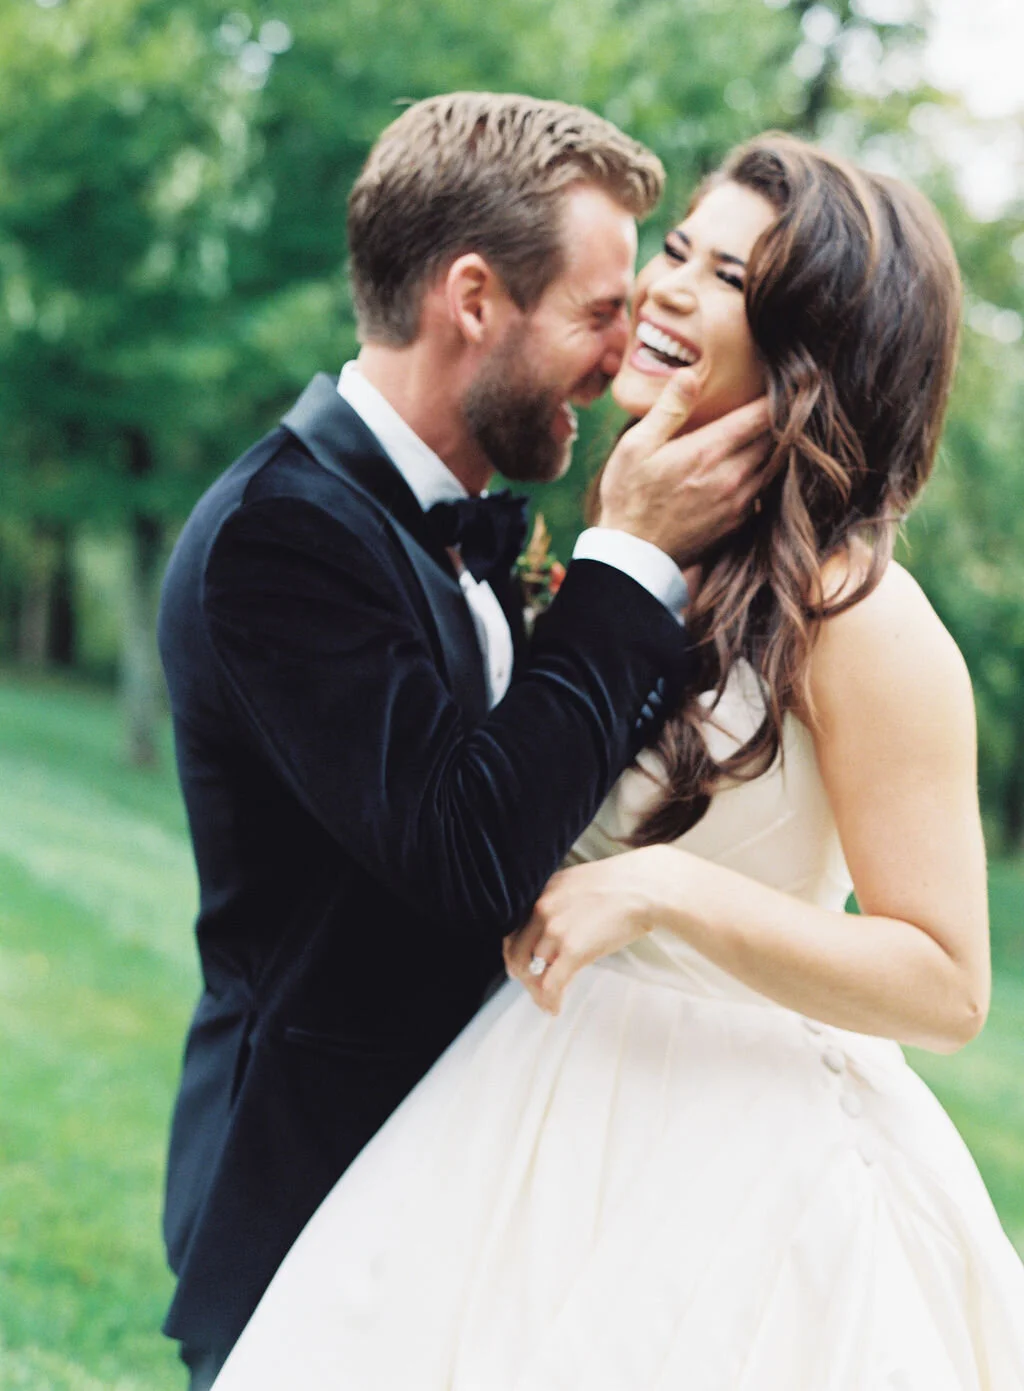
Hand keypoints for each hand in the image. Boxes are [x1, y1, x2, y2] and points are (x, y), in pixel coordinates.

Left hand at [503, 848, 679, 1013]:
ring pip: (531, 972)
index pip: (515, 928)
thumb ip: (562, 901)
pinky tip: (554, 1009)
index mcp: (543, 892)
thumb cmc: (624, 884)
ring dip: (537, 991)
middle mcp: (541, 910)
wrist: (645, 886)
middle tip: (536, 986)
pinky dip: (549, 1002)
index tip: (526, 963)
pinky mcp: (572, 951)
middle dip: (524, 974)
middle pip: (517, 952)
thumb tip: (560, 924)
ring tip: (547, 1000)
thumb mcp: (580, 882)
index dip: (517, 951)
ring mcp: (555, 931)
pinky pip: (551, 986)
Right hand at [598, 368, 772, 566]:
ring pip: (774, 465)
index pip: (760, 416)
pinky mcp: (737, 522)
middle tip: (782, 403)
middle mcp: (732, 475)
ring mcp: (738, 502)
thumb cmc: (628, 497)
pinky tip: (753, 466)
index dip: (776, 397)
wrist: (633, 555)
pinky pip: (763, 490)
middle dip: (779, 419)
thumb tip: (690, 375)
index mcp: (708, 451)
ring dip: (775, 447)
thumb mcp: (636, 446)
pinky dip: (764, 474)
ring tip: (772, 431)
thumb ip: (668, 409)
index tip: (785, 384)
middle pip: (774, 439)